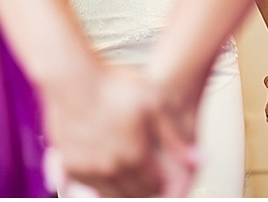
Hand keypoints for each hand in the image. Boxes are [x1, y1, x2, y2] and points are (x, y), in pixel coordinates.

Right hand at [39, 62, 194, 196]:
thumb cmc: (112, 84)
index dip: (162, 182)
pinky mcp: (69, 164)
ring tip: (129, 175)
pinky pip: (87, 186)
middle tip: (148, 177)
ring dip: (122, 189)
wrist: (72, 78)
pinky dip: (99, 184)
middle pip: (132, 194)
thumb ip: (174, 135)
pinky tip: (106, 171)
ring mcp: (87, 168)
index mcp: (133, 156)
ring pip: (109, 193)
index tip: (163, 174)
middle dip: (144, 189)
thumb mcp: (152, 101)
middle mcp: (110, 168)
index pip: (153, 186)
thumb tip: (198, 160)